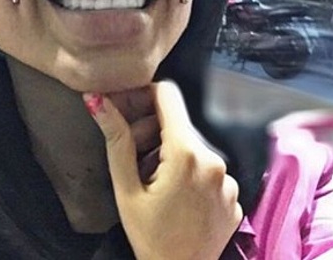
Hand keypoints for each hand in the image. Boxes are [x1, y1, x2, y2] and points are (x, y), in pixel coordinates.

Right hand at [83, 81, 241, 259]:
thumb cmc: (149, 237)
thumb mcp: (126, 188)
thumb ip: (116, 138)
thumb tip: (96, 99)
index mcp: (187, 152)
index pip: (168, 94)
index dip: (145, 96)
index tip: (131, 111)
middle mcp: (215, 159)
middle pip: (179, 122)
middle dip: (154, 131)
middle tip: (136, 158)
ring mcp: (229, 179)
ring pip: (194, 145)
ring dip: (172, 153)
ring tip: (156, 181)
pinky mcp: (235, 195)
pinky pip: (209, 168)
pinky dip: (191, 173)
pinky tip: (177, 196)